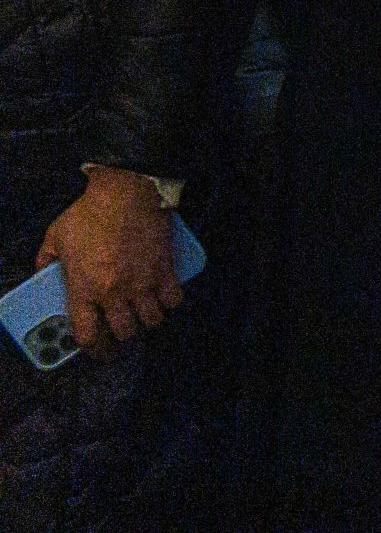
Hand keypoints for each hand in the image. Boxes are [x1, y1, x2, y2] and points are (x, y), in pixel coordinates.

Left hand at [36, 168, 180, 353]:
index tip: (100, 352)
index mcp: (84, 289)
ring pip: (151, 321)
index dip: (94, 350)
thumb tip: (43, 273)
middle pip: (124, 333)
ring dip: (148, 322)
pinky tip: (164, 298)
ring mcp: (142, 282)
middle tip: (124, 333)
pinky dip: (170, 303)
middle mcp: (114, 292)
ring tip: (144, 315)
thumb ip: (46, 260)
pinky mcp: (165, 269)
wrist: (126, 191)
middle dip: (124, 337)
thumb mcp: (56, 236)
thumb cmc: (89, 213)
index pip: (88, 336)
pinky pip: (174, 300)